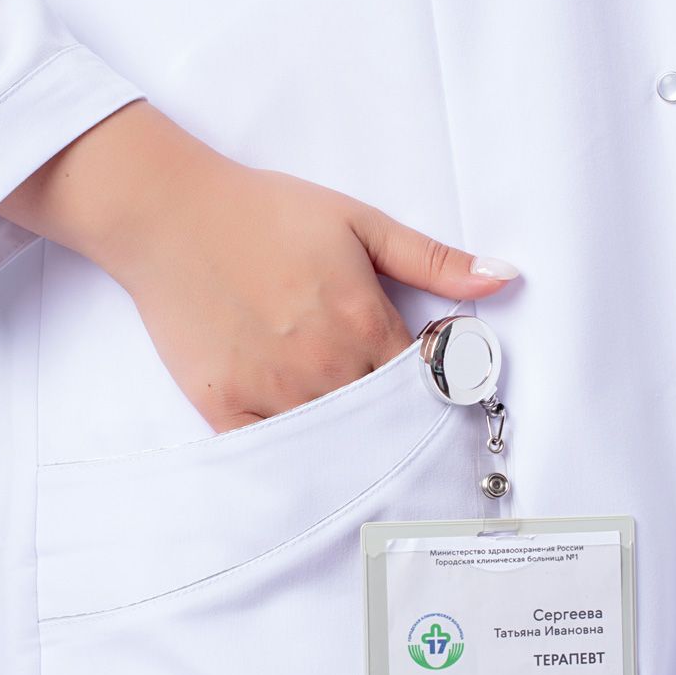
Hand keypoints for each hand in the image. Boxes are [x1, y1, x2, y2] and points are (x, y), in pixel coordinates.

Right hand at [0, 100, 519, 432]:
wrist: (170, 214)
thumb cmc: (265, 212)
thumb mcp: (358, 221)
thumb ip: (432, 259)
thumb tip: (504, 279)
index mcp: (363, 322)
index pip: (426, 381)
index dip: (438, 384)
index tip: (436, 381)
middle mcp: (324, 367)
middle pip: (386, 422)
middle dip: (402, 423)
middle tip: (406, 424)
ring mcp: (272, 393)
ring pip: (336, 445)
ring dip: (357, 445)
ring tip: (366, 441)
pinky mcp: (224, 408)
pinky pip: (275, 457)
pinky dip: (299, 463)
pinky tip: (314, 458)